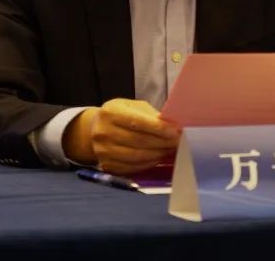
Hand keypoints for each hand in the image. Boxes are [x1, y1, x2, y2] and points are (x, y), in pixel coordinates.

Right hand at [62, 98, 179, 174]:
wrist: (95, 129)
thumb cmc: (120, 115)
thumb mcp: (132, 107)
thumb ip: (150, 115)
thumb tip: (173, 126)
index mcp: (110, 112)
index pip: (137, 122)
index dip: (159, 128)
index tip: (176, 131)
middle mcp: (103, 132)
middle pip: (139, 141)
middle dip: (162, 142)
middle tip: (178, 142)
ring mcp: (103, 151)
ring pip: (137, 156)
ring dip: (158, 154)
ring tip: (170, 150)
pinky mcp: (107, 165)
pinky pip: (133, 168)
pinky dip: (149, 163)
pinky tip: (158, 157)